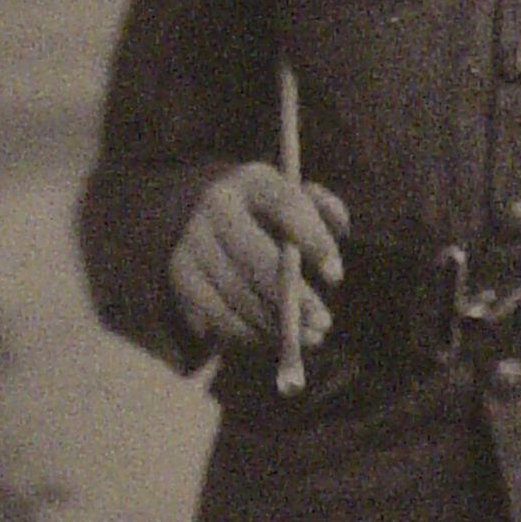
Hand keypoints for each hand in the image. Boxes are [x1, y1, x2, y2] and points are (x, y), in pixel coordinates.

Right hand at [168, 162, 348, 354]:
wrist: (204, 220)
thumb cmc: (270, 215)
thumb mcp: (297, 201)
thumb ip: (324, 210)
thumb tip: (339, 228)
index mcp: (252, 181)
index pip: (285, 206)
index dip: (312, 240)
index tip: (336, 277)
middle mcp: (215, 207)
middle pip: (255, 256)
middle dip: (293, 296)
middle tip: (324, 324)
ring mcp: (192, 243)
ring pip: (236, 292)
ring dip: (274, 322)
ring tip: (309, 338)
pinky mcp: (181, 279)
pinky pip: (215, 315)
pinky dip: (249, 333)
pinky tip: (275, 340)